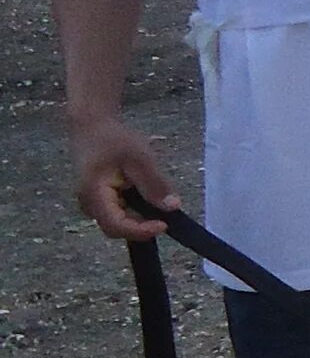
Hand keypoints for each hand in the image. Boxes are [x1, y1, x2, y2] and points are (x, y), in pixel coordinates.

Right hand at [71, 116, 176, 240]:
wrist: (92, 126)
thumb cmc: (113, 139)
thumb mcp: (139, 158)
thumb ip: (154, 184)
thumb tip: (172, 207)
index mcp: (93, 195)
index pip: (116, 225)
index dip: (141, 231)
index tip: (165, 225)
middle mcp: (89, 204)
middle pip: (116, 228)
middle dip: (141, 227)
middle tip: (167, 218)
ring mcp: (93, 203)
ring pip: (118, 222)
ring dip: (140, 219)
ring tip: (159, 206)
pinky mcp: (101, 199)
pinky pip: (119, 213)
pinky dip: (136, 211)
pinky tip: (150, 200)